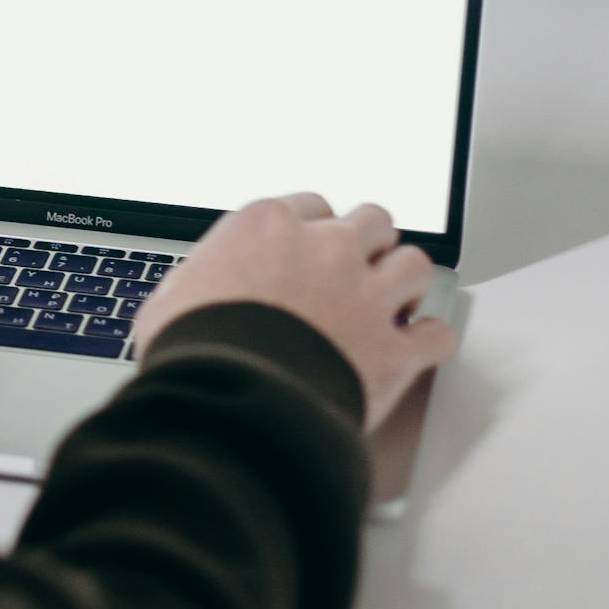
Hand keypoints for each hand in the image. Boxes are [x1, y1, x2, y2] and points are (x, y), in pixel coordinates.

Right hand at [136, 193, 455, 431]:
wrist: (227, 402)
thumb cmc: (192, 351)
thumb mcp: (173, 296)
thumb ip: (205, 280)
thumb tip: (196, 293)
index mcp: (268, 227)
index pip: (310, 206)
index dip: (314, 228)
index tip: (310, 245)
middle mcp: (326, 250)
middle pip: (371, 221)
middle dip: (368, 243)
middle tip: (359, 265)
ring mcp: (366, 297)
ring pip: (414, 264)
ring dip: (406, 281)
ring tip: (397, 298)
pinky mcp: (394, 350)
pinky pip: (435, 334)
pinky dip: (429, 341)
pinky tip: (418, 346)